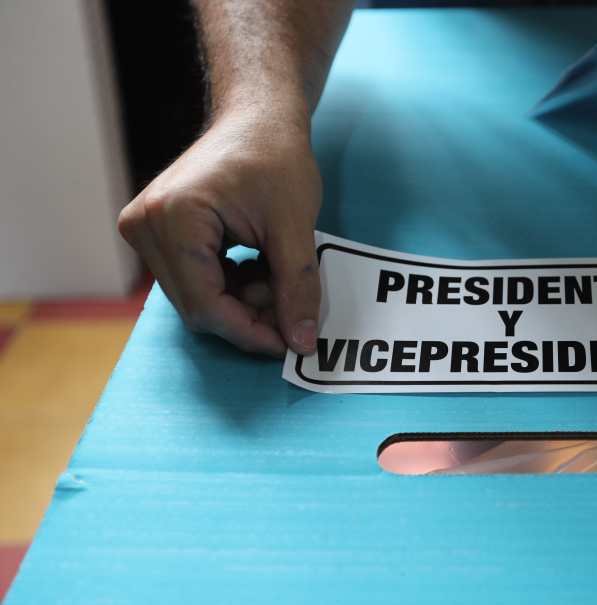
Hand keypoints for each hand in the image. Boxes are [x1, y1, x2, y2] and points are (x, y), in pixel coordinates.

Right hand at [118, 109, 321, 356]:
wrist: (257, 117)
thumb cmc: (276, 157)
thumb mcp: (295, 226)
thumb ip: (297, 287)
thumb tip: (302, 343)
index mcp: (174, 218)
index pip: (205, 304)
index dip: (249, 332)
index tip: (288, 344)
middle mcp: (144, 225)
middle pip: (196, 306)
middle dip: (247, 316)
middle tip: (290, 309)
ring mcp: (144, 228)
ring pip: (194, 298)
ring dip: (240, 302)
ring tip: (277, 278)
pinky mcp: (155, 232)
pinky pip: (191, 280)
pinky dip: (229, 287)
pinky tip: (259, 269)